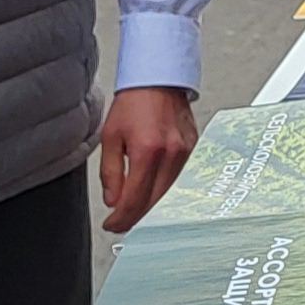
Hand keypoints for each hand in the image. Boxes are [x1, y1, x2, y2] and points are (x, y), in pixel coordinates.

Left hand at [98, 85, 198, 230]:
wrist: (158, 78)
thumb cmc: (134, 101)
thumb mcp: (111, 136)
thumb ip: (111, 172)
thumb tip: (113, 201)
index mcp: (147, 150)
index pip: (134, 199)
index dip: (121, 219)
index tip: (111, 225)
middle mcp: (170, 154)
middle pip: (154, 202)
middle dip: (134, 217)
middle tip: (120, 222)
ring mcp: (185, 152)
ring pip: (167, 193)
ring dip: (149, 205)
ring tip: (132, 208)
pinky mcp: (193, 149)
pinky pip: (177, 178)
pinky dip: (162, 189)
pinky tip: (150, 190)